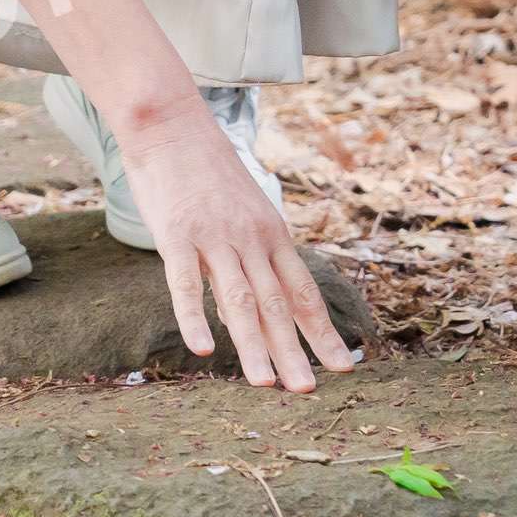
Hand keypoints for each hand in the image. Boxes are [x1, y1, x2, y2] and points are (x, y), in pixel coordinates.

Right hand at [126, 100, 353, 392]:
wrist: (173, 126)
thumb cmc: (208, 172)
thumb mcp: (246, 210)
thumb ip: (255, 252)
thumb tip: (264, 298)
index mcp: (273, 234)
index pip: (304, 292)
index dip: (322, 331)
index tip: (343, 366)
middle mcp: (252, 238)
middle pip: (278, 304)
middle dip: (295, 351)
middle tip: (309, 390)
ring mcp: (215, 237)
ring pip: (240, 300)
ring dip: (255, 345)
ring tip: (267, 383)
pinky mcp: (177, 236)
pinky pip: (186, 284)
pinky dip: (196, 317)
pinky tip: (204, 349)